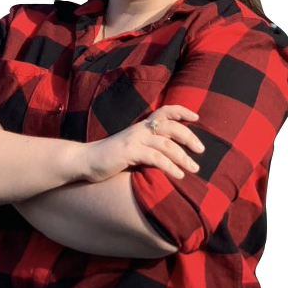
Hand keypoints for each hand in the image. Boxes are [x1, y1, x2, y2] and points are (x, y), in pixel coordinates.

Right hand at [83, 104, 205, 182]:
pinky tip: (179, 176)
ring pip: (166, 145)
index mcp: (142, 126)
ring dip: (183, 157)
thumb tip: (171, 153)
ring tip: (195, 168)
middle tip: (201, 150)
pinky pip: (155, 158)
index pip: (165, 111)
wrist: (85, 160)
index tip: (196, 117)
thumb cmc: (111, 157)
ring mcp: (135, 140)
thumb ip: (149, 146)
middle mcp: (140, 129)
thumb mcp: (133, 147)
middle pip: (171, 127)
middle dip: (189, 137)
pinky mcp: (129, 152)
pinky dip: (169, 167)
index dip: (181, 111)